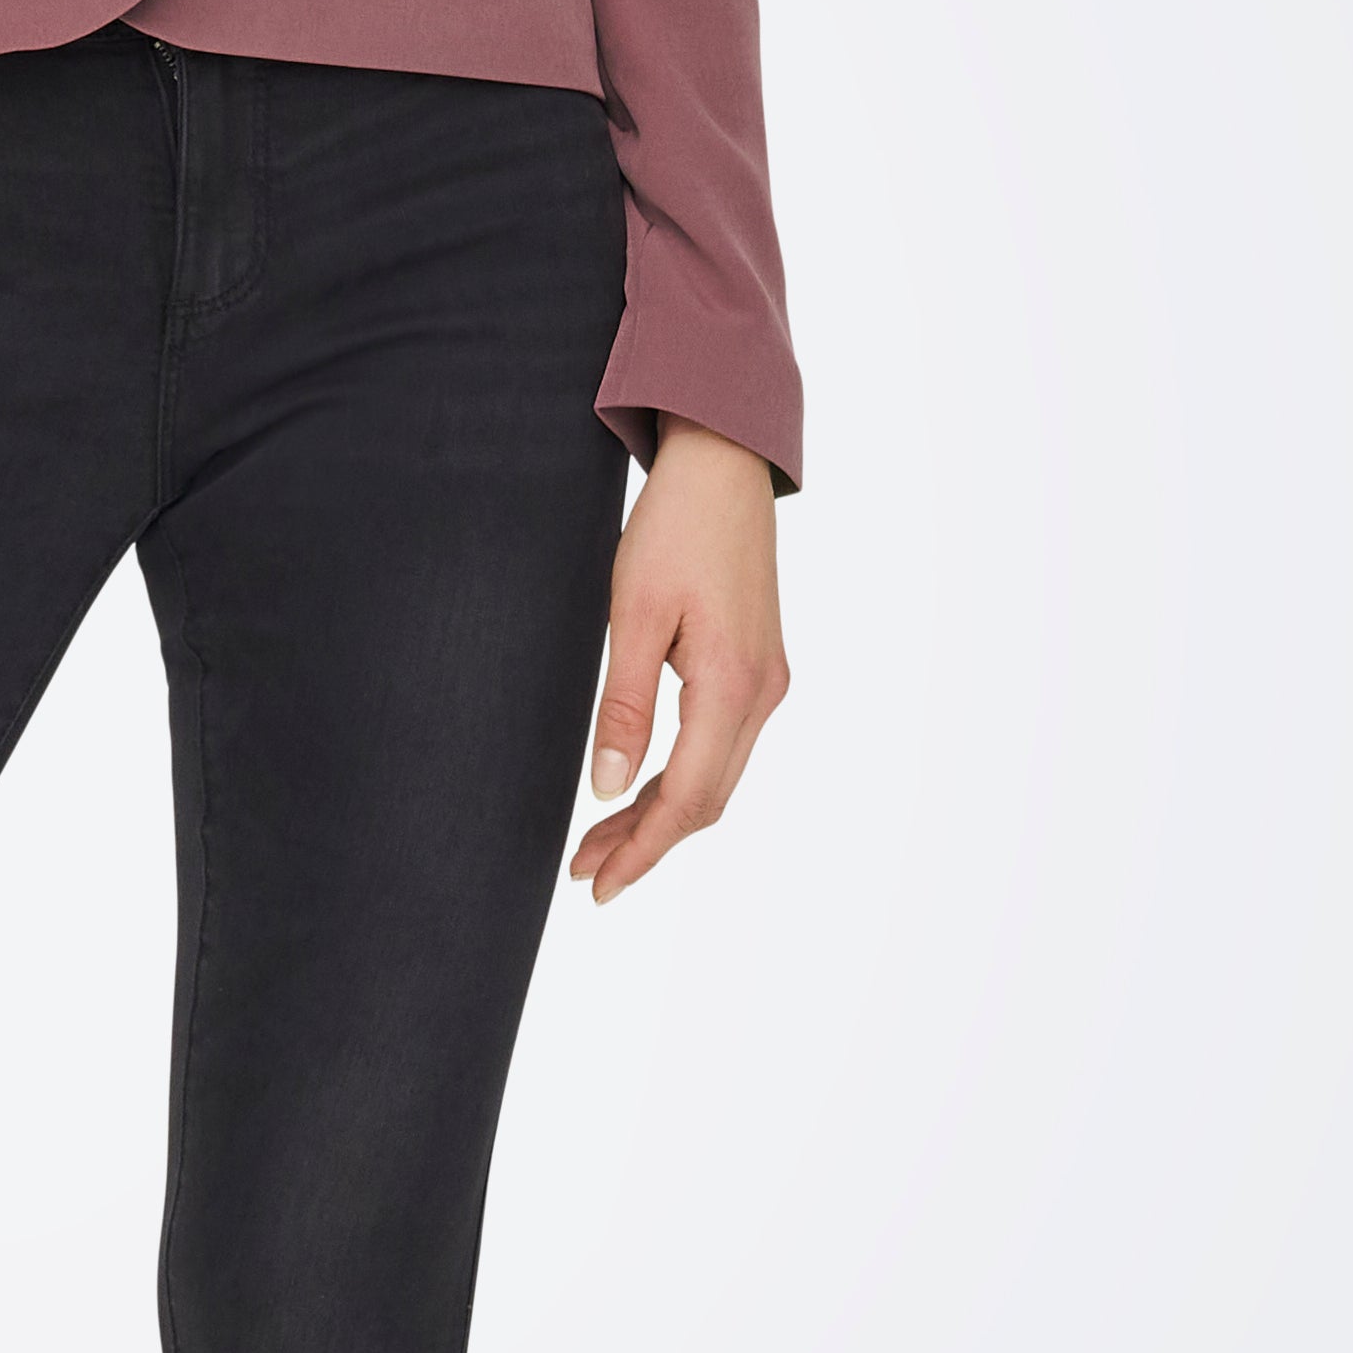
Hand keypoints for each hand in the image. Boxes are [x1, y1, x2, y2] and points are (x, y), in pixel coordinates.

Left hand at [568, 422, 786, 907]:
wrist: (723, 466)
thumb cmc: (672, 528)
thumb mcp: (633, 616)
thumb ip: (623, 707)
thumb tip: (607, 789)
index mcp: (732, 686)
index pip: (688, 799)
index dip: (643, 850)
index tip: (598, 885)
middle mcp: (762, 694)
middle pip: (705, 800)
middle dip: (645, 843)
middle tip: (585, 872)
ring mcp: (767, 683)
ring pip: (715, 777)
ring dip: (660, 813)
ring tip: (600, 842)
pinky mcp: (758, 668)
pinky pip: (721, 746)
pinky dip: (680, 777)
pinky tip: (641, 787)